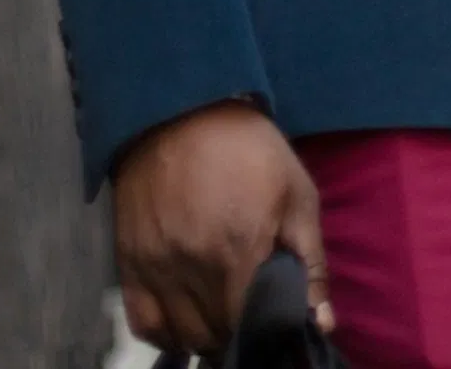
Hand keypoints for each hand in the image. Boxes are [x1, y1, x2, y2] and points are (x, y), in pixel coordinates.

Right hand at [111, 102, 329, 354]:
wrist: (181, 112)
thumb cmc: (250, 150)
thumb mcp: (298, 196)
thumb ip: (310, 265)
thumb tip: (322, 324)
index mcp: (238, 253)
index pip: (251, 327)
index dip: (267, 330)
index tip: (276, 319)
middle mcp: (191, 269)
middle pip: (216, 336)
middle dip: (239, 332)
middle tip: (251, 314)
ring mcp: (155, 270)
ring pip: (182, 337)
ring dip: (207, 337)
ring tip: (223, 318)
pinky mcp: (128, 265)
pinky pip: (144, 325)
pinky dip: (167, 335)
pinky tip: (187, 322)